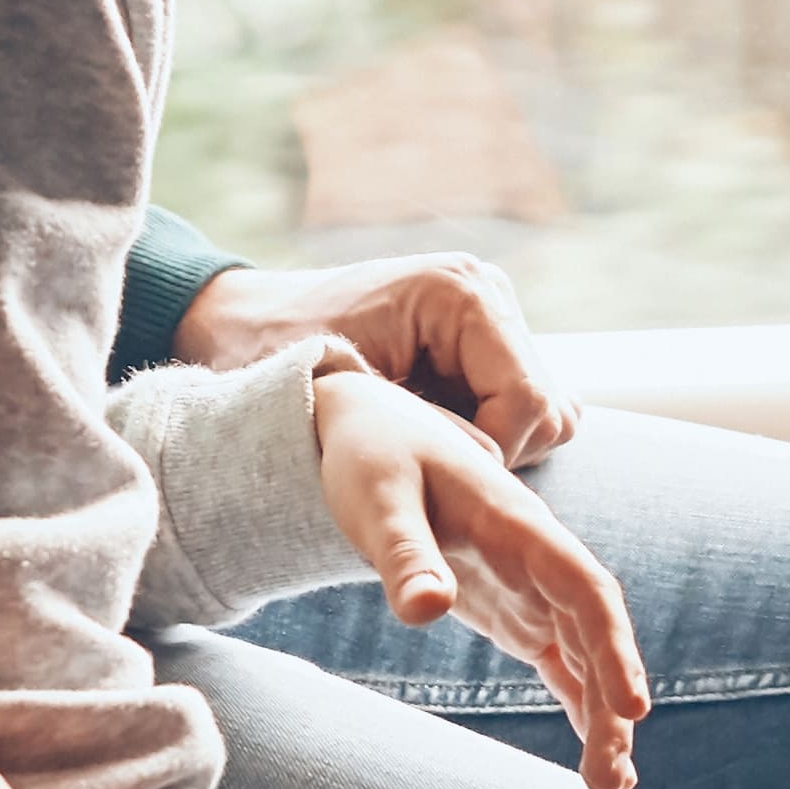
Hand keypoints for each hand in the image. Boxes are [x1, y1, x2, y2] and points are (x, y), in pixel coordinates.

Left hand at [178, 253, 580, 458]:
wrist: (240, 323)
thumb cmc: (273, 356)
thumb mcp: (338, 399)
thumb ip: (408, 436)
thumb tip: (465, 494)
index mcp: (460, 295)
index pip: (530, 402)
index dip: (491, 460)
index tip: (432, 480)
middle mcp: (488, 293)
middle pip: (549, 409)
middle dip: (496, 457)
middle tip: (425, 472)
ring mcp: (491, 314)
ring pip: (545, 412)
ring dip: (492, 449)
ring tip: (422, 456)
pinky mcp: (484, 340)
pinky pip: (519, 407)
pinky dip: (485, 437)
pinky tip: (429, 441)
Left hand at [318, 357, 651, 788]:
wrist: (367, 426)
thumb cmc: (372, 455)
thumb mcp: (377, 498)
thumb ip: (404, 556)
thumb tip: (428, 611)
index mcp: (517, 523)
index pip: (584, 590)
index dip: (614, 648)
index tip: (631, 708)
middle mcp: (537, 554)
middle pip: (594, 631)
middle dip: (613, 699)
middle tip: (613, 777)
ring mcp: (529, 582)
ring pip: (584, 651)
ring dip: (602, 712)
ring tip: (608, 785)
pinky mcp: (511, 604)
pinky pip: (559, 657)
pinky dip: (579, 700)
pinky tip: (593, 752)